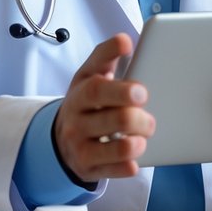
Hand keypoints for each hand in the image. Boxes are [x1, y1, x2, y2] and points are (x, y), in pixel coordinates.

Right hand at [52, 34, 155, 181]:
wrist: (62, 136)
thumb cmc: (87, 101)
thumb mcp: (90, 75)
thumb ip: (106, 56)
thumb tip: (124, 39)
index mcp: (81, 92)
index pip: (98, 88)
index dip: (121, 88)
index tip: (140, 84)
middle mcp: (77, 120)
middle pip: (115, 118)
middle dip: (139, 117)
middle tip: (149, 116)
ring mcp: (80, 146)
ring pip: (116, 147)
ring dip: (138, 141)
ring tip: (144, 134)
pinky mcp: (87, 168)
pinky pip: (113, 171)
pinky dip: (129, 165)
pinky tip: (135, 159)